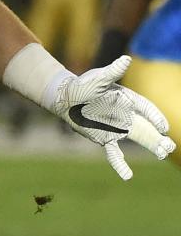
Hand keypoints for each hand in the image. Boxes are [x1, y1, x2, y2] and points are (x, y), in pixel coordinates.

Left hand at [52, 56, 175, 179]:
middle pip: (146, 126)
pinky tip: (127, 176)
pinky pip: (115, 153)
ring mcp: (117, 128)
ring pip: (138, 138)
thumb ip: (112, 72)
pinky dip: (121, 163)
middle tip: (170, 145)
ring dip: (150, 146)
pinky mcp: (106, 138)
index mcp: (127, 99)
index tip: (163, 126)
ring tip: (163, 153)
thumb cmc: (82, 85)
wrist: (65, 98)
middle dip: (158, 135)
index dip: (154, 117)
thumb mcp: (96, 78)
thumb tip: (126, 59)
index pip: (145, 108)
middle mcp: (126, 114)